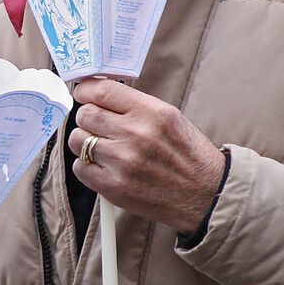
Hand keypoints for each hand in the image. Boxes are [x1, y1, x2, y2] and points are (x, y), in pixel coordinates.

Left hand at [69, 77, 226, 233]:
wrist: (205, 194)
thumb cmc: (187, 154)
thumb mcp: (170, 117)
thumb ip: (134, 105)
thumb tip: (98, 94)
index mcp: (151, 112)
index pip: (101, 91)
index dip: (86, 90)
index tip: (83, 93)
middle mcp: (135, 135)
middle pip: (85, 115)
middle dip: (87, 118)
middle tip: (98, 125)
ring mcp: (122, 162)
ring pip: (78, 140)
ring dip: (85, 142)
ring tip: (104, 148)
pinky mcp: (113, 187)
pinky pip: (80, 167)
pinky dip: (87, 166)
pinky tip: (105, 167)